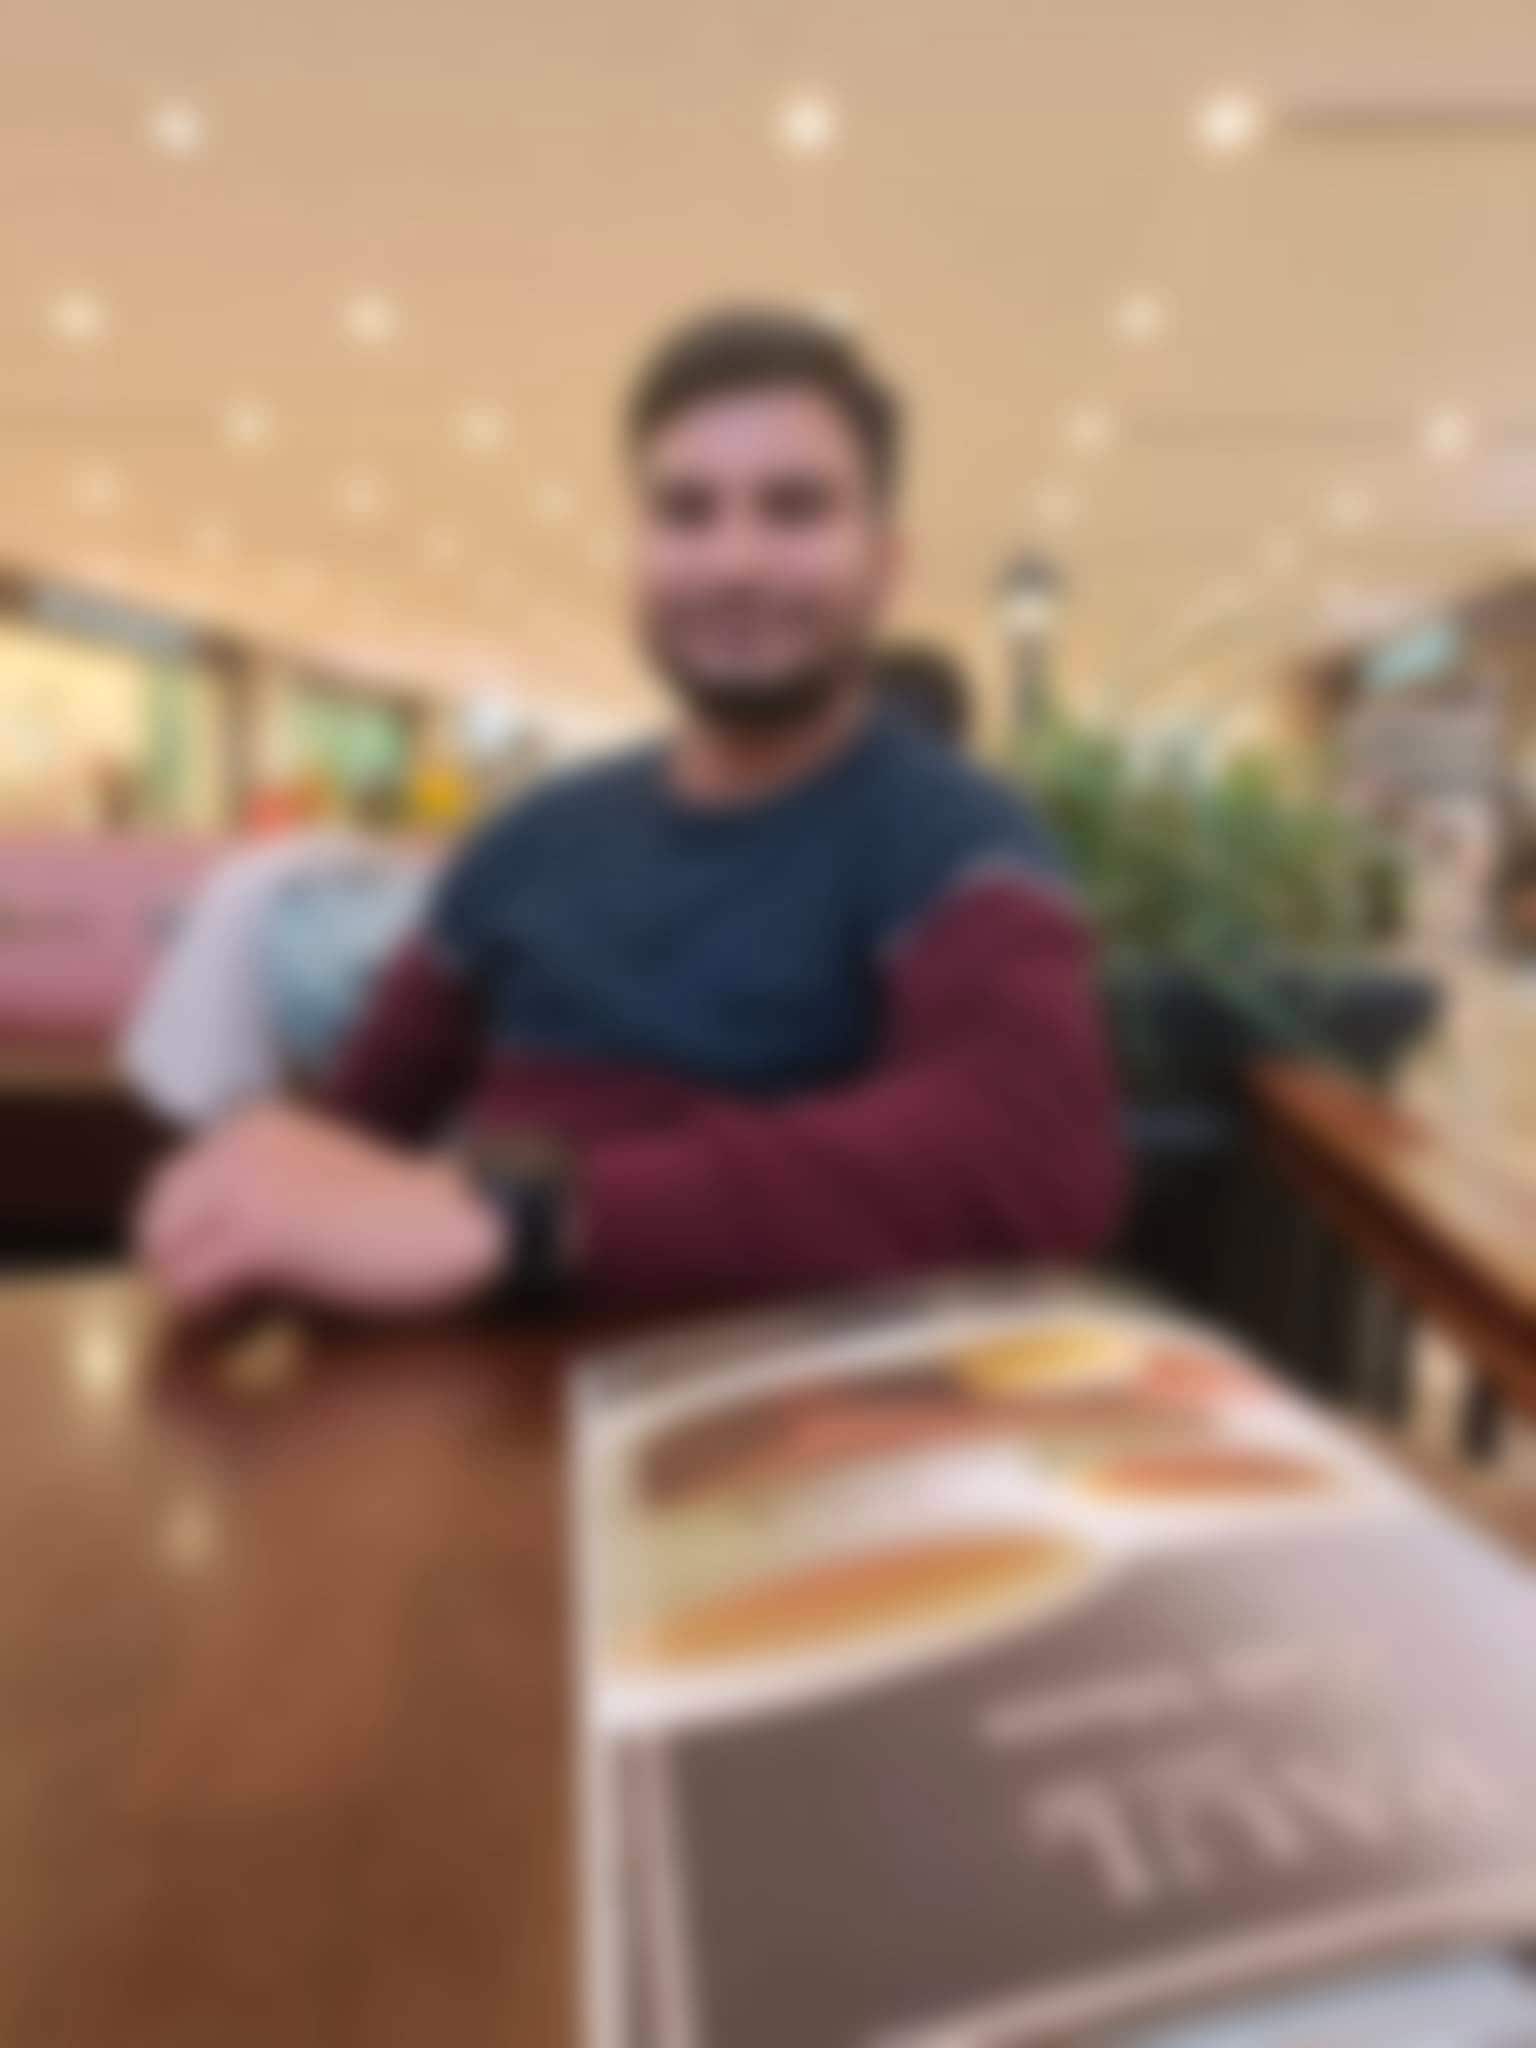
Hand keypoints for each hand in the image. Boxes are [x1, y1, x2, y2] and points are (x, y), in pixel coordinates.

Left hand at [136, 1105, 506, 1317]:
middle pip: (154, 1225)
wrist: (466, 1223)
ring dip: (203, 1297)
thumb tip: (178, 1271)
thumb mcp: (312, 1196)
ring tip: (262, 1313)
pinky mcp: (263, 1230)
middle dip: (186, 1271)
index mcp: (251, 1124)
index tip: (243, 1281)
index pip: (166, 1192)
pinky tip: (272, 1321)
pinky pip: (195, 1291)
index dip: (192, 1247)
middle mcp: (238, 1140)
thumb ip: (250, 1212)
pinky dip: (220, 1319)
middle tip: (243, 1307)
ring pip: (166, 1260)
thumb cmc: (401, 1223)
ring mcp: (247, 1182)